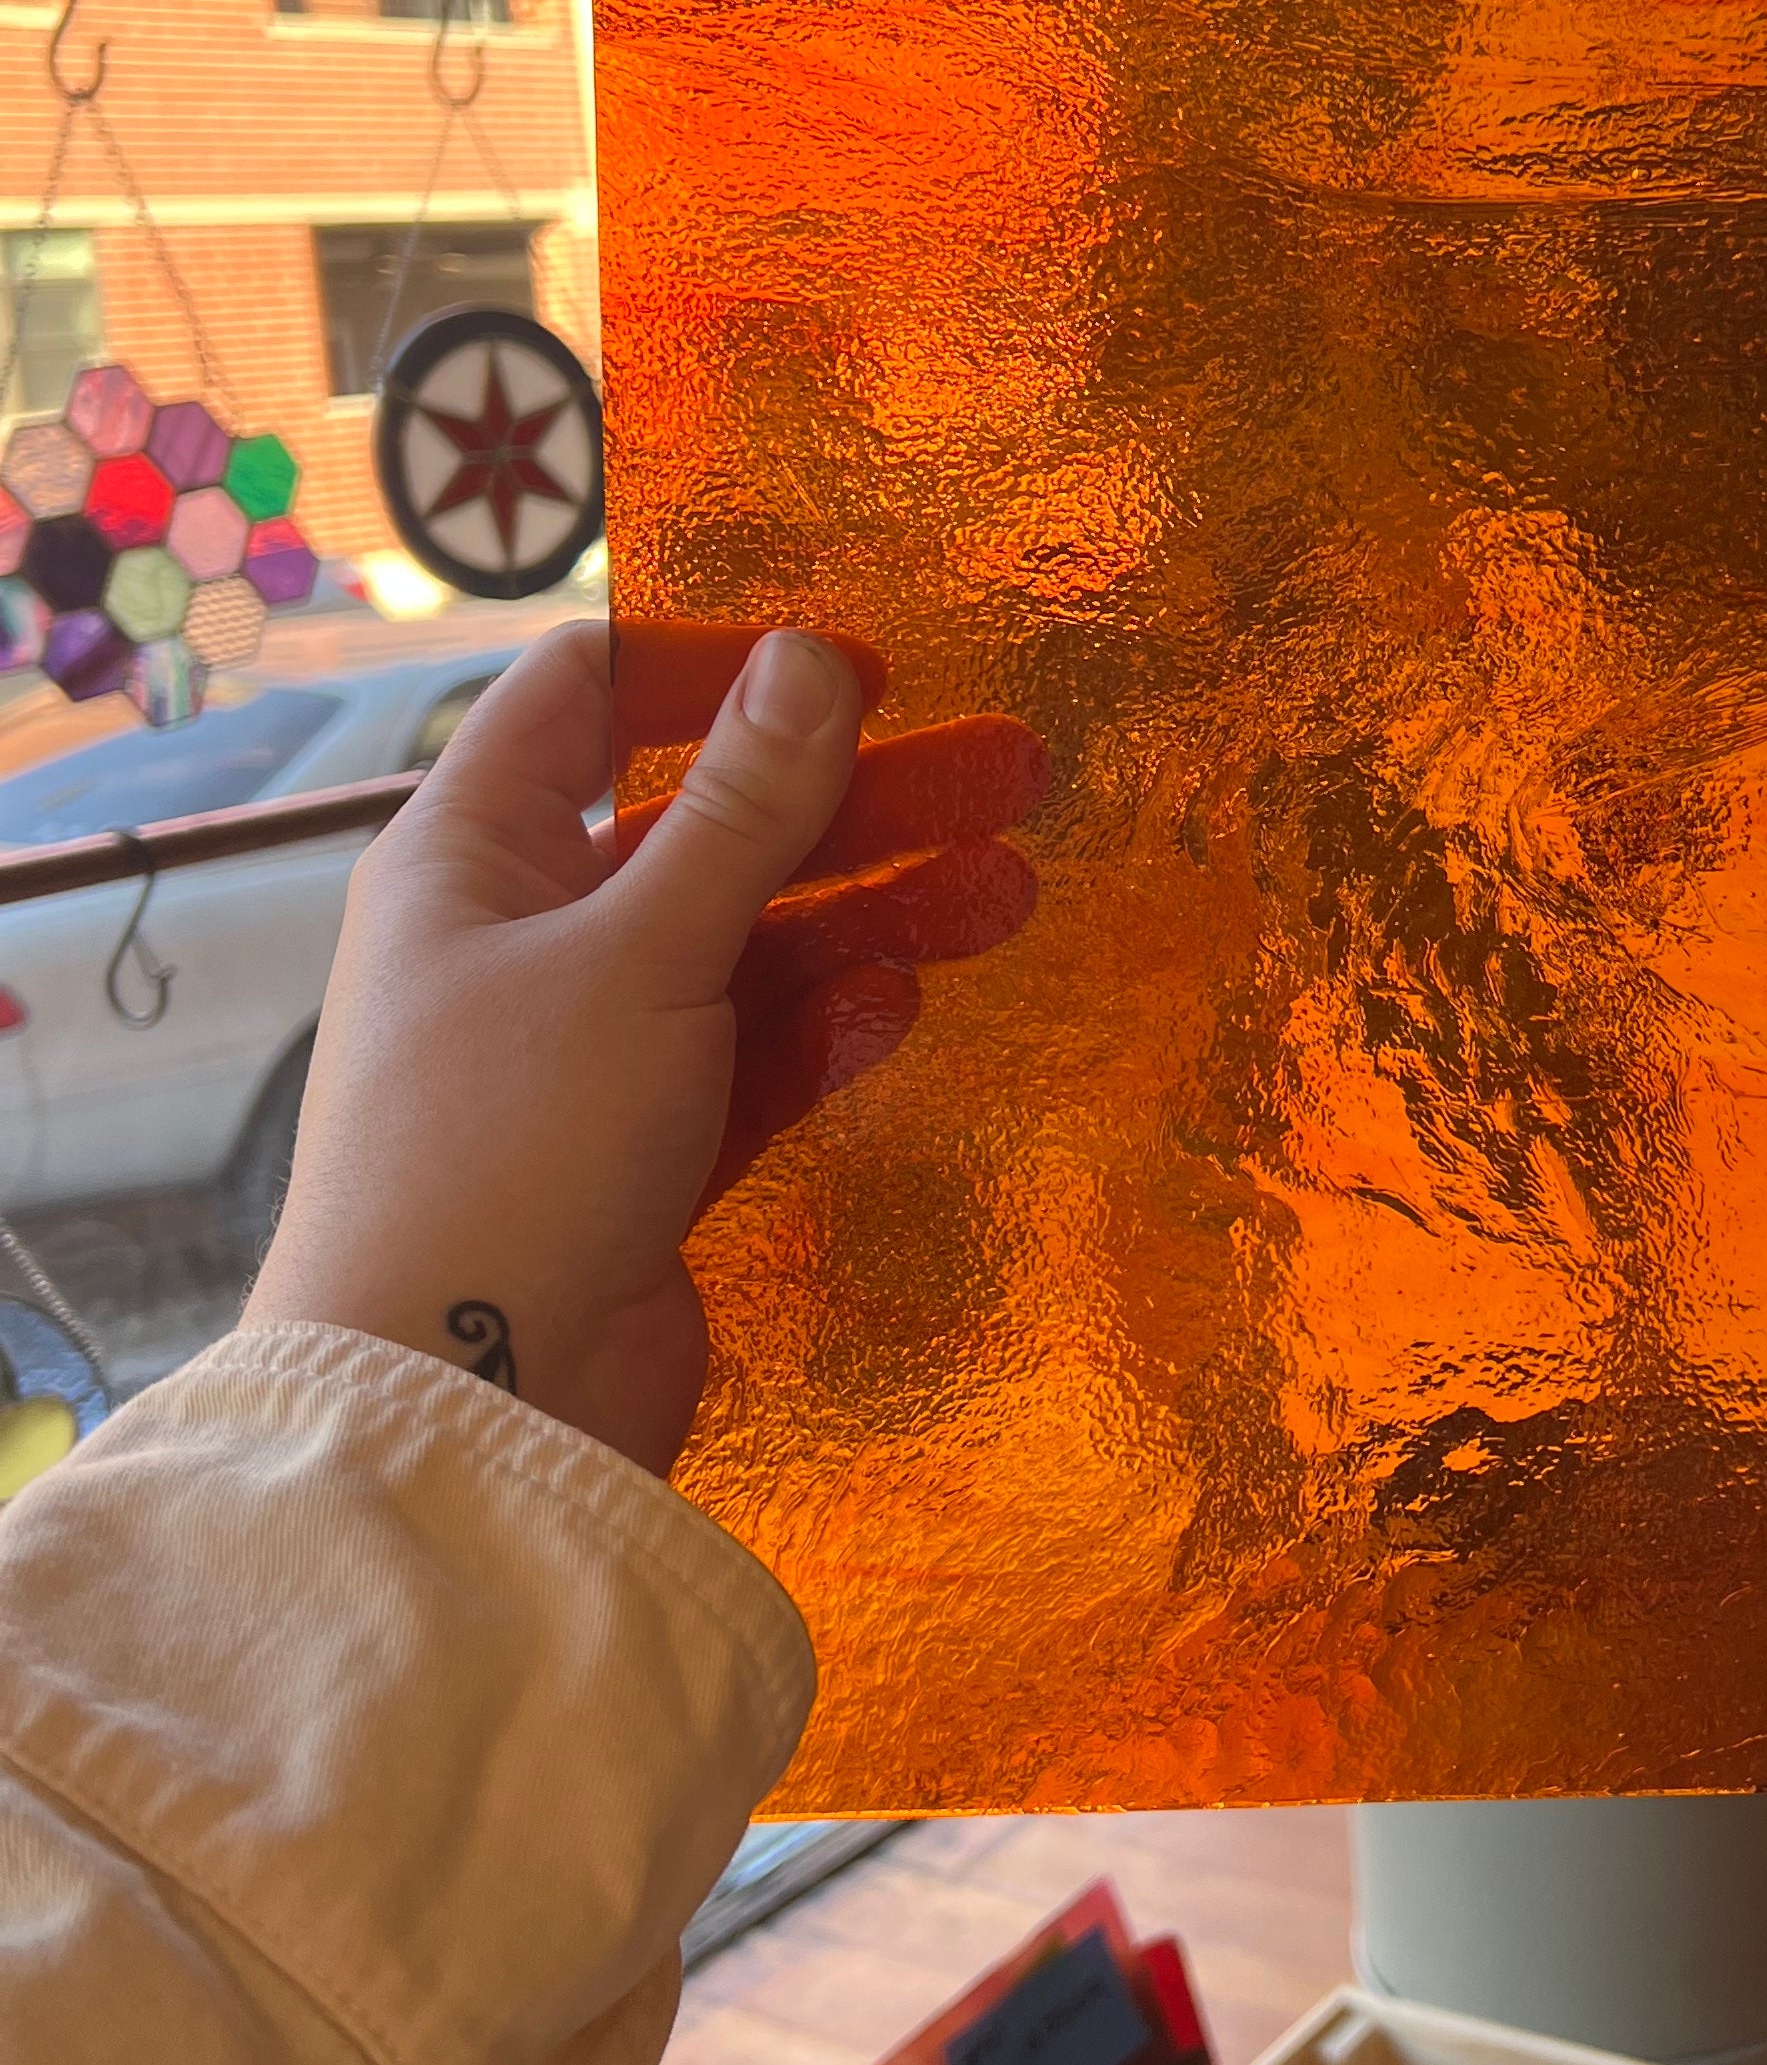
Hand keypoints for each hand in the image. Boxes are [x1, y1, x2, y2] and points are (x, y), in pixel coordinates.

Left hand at [249, 621, 1045, 1472]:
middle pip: (706, 825)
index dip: (718, 669)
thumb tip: (813, 656)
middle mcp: (521, 936)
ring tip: (1009, 894)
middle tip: (1010, 777)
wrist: (459, 1408)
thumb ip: (741, 809)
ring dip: (872, 915)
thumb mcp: (637, 951)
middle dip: (855, 801)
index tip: (860, 673)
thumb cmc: (511, 1144)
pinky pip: (749, 1057)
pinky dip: (823, 1029)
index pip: (587, 698)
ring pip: (748, 946)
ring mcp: (585, 1050)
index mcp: (470, 853)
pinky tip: (900, 1009)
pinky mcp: (642, 1153)